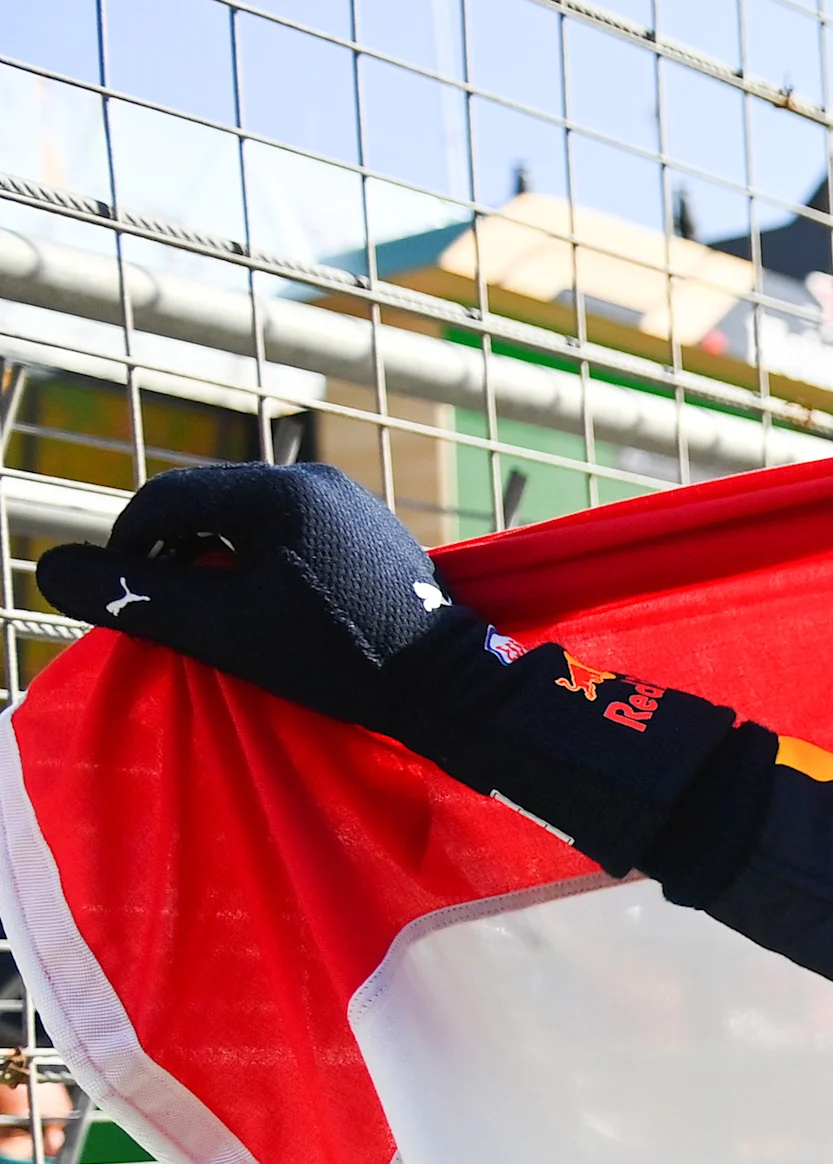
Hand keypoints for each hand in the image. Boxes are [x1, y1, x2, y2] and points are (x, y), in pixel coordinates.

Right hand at [36, 463, 472, 732]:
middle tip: (161, 607)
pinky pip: (290, 534)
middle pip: (207, 505)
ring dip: (214, 560)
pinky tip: (262, 608)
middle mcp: (316, 480)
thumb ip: (140, 598)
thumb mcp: (224, 630)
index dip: (127, 545)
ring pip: (247, 519)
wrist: (447, 683)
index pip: (168, 499)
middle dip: (172, 552)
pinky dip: (258, 564)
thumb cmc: (338, 657)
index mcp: (279, 490)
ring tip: (209, 612)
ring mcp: (348, 502)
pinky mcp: (369, 530)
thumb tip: (55, 570)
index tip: (119, 594)